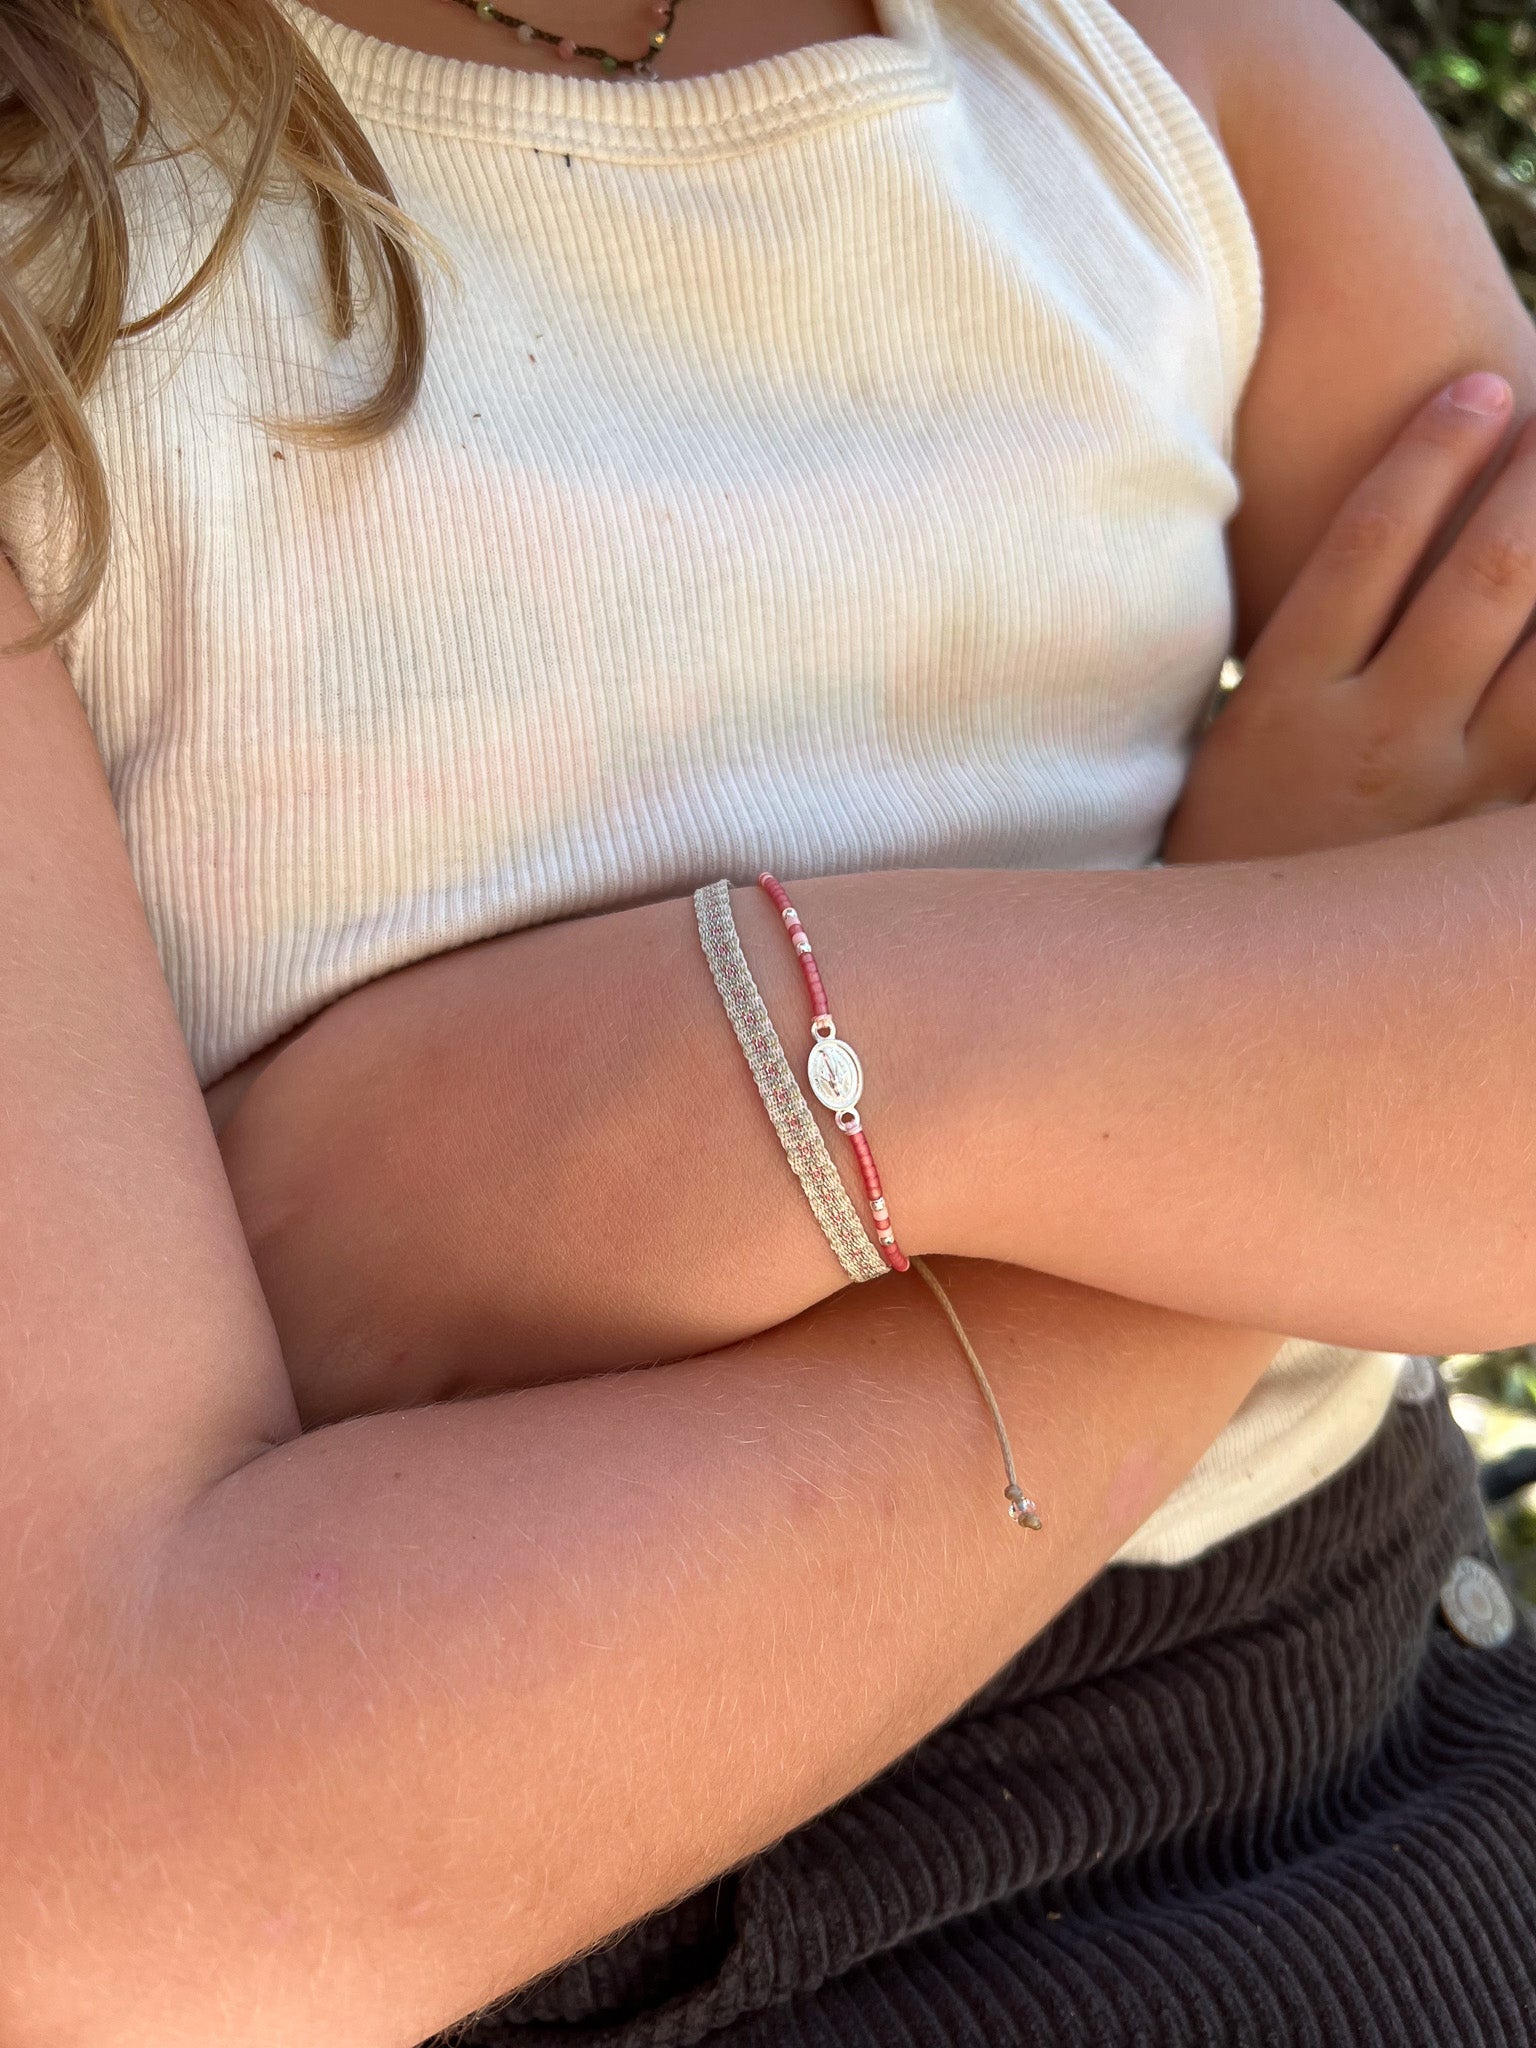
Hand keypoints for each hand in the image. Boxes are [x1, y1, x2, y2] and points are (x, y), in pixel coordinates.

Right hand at [1163, 372, 1535, 861]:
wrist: (1236, 988)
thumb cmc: (1237, 843)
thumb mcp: (1241, 737)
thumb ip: (1305, 647)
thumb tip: (1363, 543)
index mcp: (1288, 701)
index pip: (1369, 545)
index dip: (1433, 456)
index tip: (1477, 386)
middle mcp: (1376, 741)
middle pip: (1483, 582)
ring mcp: (1450, 800)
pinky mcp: (1489, 844)